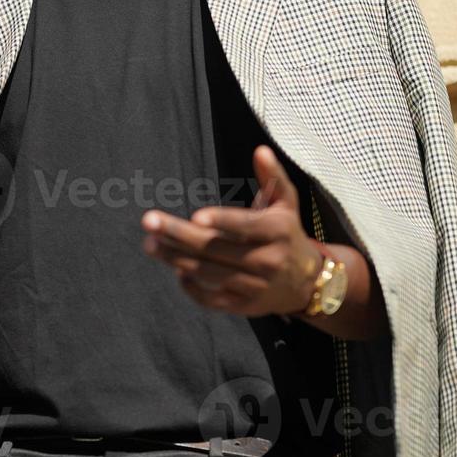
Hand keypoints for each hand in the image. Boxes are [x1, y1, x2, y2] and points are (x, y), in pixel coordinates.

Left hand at [141, 144, 323, 316]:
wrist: (307, 282)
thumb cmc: (287, 233)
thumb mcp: (287, 203)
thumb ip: (273, 176)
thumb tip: (260, 149)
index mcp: (276, 231)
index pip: (246, 226)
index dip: (222, 221)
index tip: (196, 216)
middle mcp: (267, 260)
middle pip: (217, 249)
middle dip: (180, 236)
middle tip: (149, 222)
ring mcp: (255, 286)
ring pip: (209, 273)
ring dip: (176, 259)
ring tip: (150, 244)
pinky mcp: (245, 306)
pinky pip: (213, 300)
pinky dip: (192, 287)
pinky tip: (175, 271)